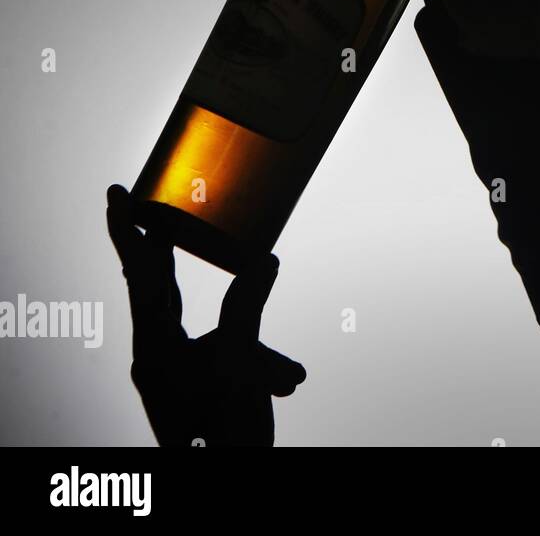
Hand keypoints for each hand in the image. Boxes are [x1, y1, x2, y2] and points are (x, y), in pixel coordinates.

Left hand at [105, 184, 304, 445]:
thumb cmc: (223, 432)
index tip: (116, 195)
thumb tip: (264, 262)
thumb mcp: (240, 362)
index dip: (130, 232)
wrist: (230, 481)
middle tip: (143, 207)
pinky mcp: (197, 386)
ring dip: (254, 349)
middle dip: (156, 252)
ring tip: (278, 378)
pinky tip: (285, 384)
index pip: (141, 277)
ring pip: (211, 330)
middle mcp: (156, 357)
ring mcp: (175, 374)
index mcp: (154, 348)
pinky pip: (228, 355)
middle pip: (156, 290)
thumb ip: (247, 308)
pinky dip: (260, 362)